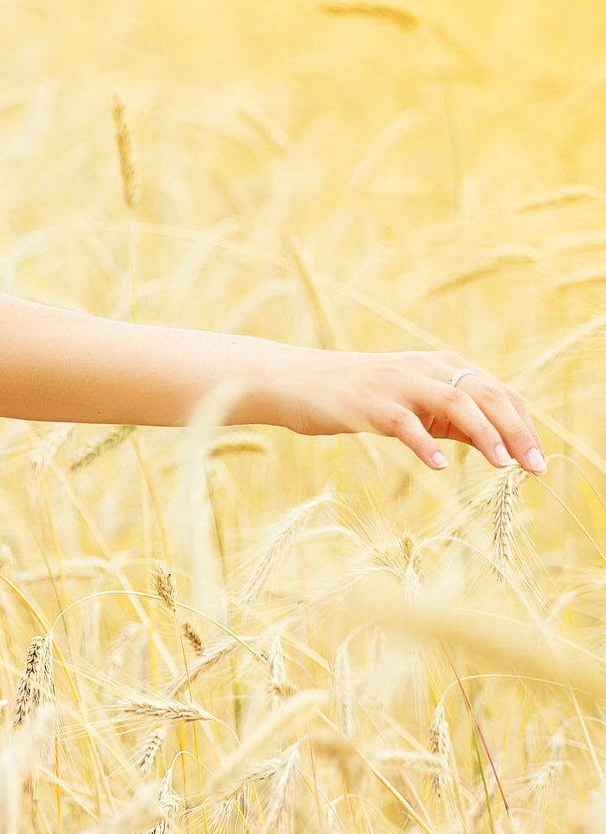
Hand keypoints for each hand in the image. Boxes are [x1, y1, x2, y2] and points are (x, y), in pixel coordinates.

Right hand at [269, 348, 545, 473]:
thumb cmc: (354, 397)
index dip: (524, 424)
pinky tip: (439, 465)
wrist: (295, 380)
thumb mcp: (410, 402)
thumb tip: (497, 443)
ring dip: (484, 432)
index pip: (498, 392)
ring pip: (455, 401)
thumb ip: (449, 417)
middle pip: (485, 394)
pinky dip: (425, 442)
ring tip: (502, 465)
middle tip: (536, 467)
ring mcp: (396, 382)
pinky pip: (404, 422)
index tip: (538, 460)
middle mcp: (424, 368)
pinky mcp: (368, 402)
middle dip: (516, 431)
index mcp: (439, 366)